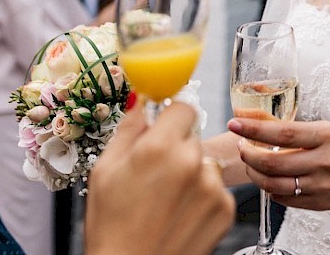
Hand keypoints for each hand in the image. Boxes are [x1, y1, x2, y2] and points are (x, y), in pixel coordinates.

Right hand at [86, 104, 234, 254]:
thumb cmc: (111, 228)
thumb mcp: (104, 171)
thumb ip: (129, 129)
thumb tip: (141, 100)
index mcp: (159, 147)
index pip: (183, 106)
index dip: (171, 115)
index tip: (164, 125)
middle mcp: (191, 162)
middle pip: (192, 135)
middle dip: (176, 147)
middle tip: (155, 174)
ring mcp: (212, 187)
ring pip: (205, 162)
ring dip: (192, 172)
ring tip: (166, 200)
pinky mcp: (225, 209)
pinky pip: (216, 188)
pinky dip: (202, 197)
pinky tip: (180, 214)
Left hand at [227, 117, 329, 214]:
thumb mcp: (329, 131)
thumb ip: (298, 131)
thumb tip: (261, 124)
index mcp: (327, 137)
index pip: (282, 133)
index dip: (254, 129)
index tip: (235, 124)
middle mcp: (324, 162)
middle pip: (273, 163)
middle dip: (249, 155)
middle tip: (241, 146)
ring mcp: (321, 186)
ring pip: (274, 184)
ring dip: (255, 174)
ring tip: (252, 163)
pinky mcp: (319, 204)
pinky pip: (285, 199)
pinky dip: (271, 189)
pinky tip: (270, 180)